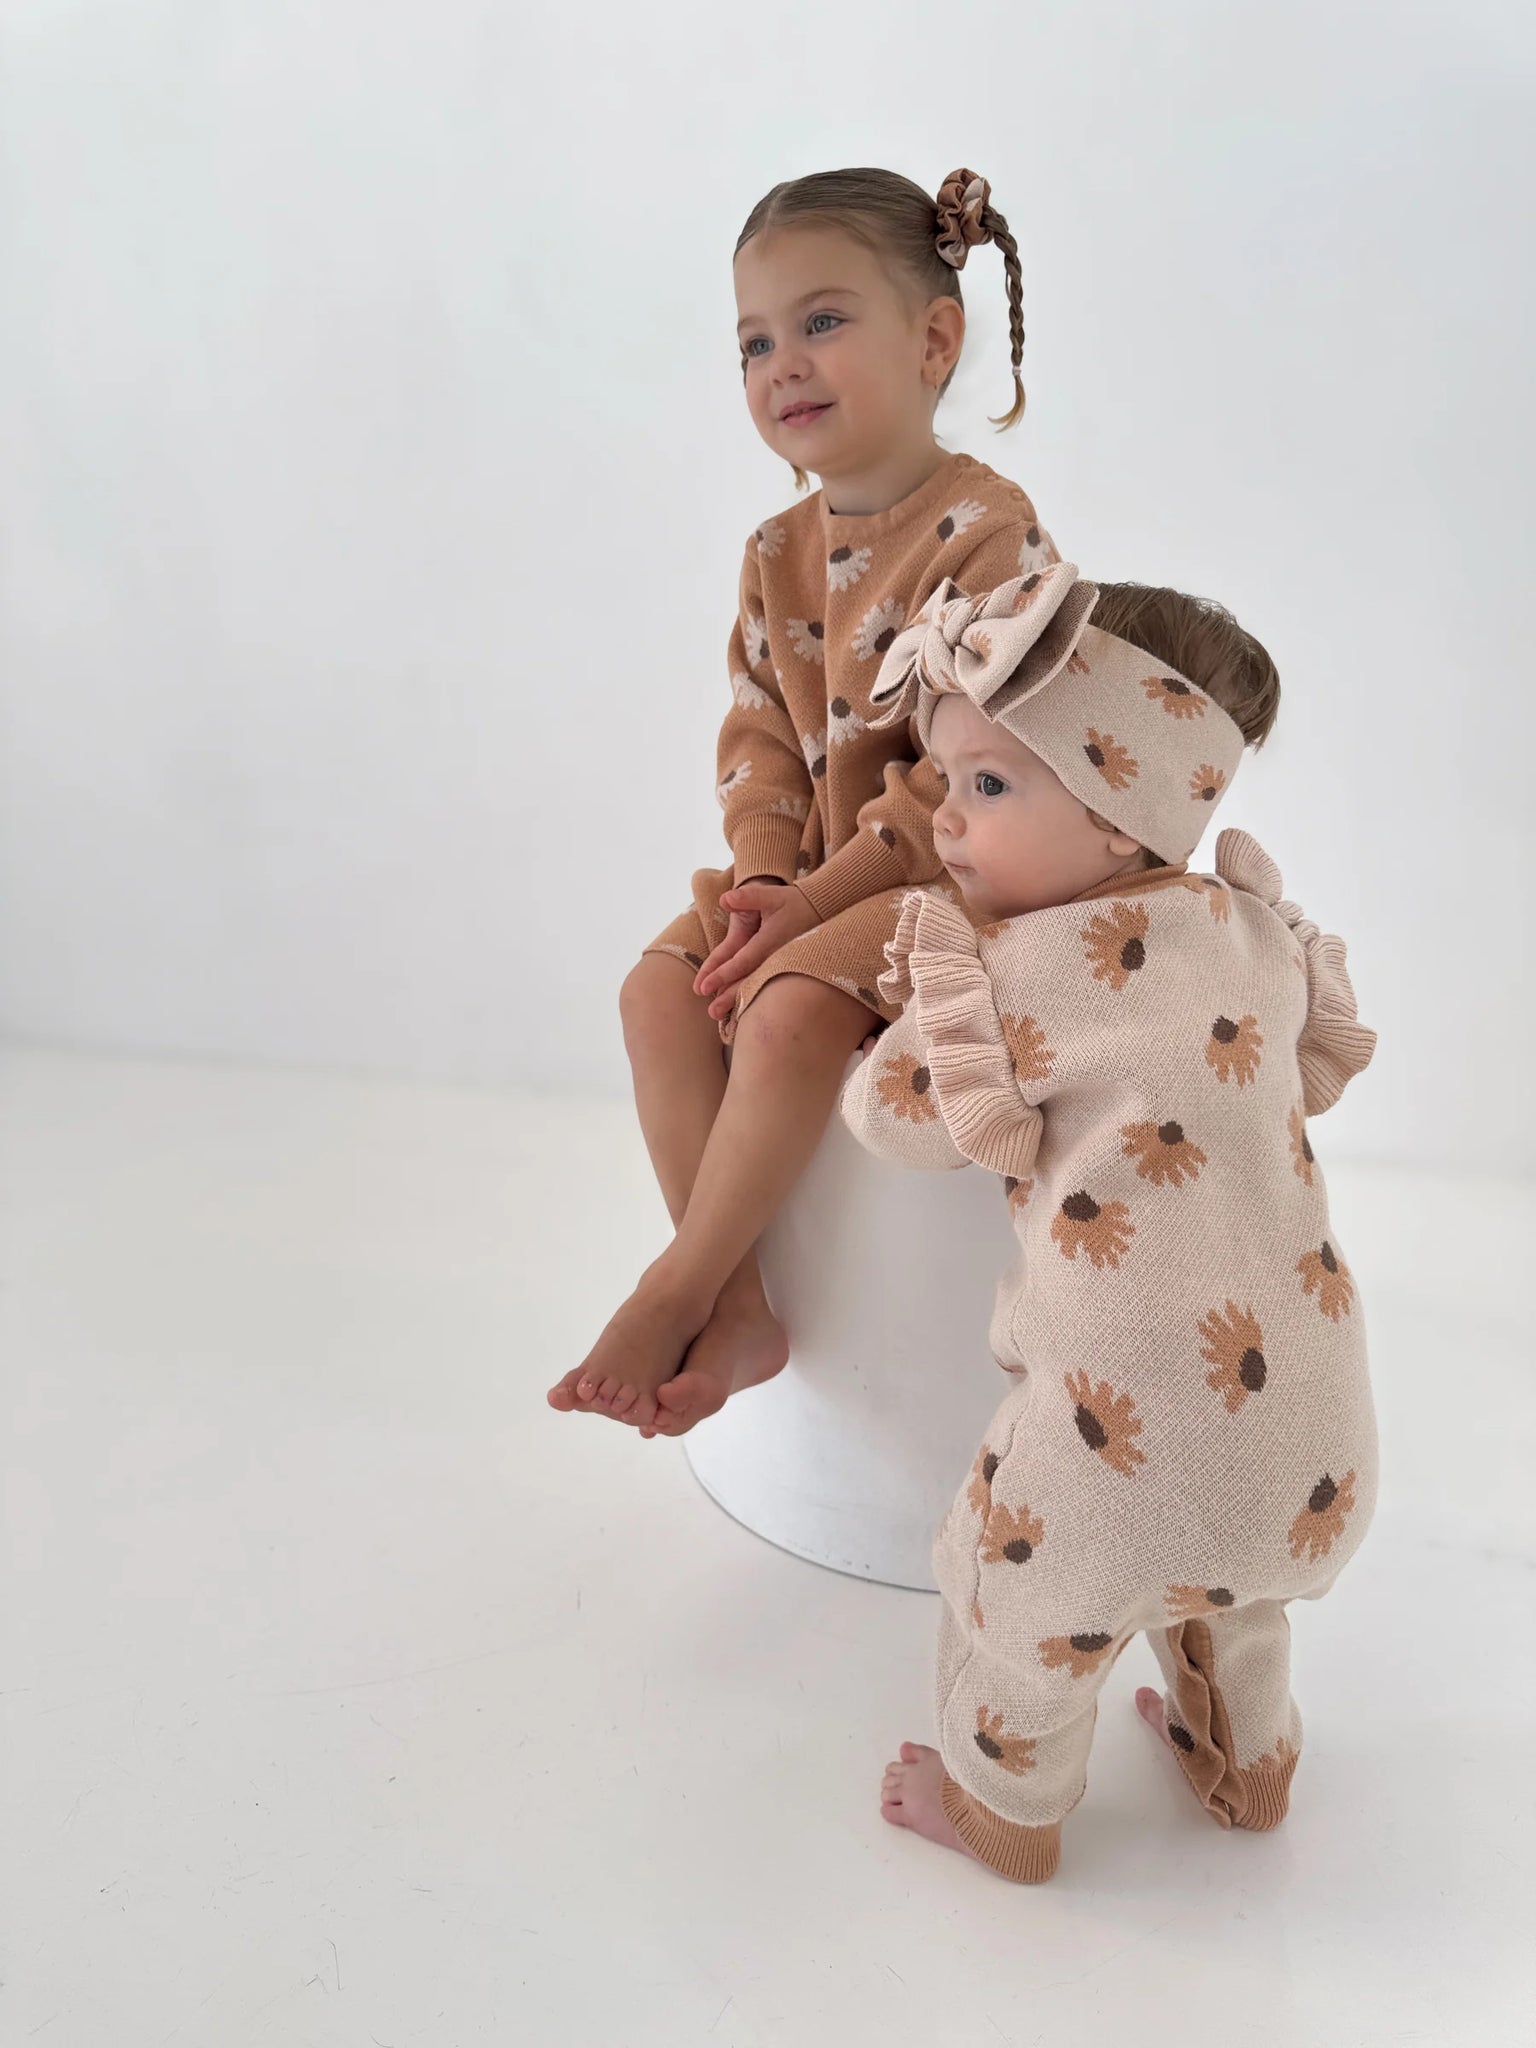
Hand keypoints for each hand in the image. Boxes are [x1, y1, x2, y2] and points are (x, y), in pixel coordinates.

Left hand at [693, 880, 819, 1020]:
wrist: (823, 911)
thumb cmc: (795, 902)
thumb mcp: (772, 896)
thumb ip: (748, 897)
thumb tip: (725, 899)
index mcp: (770, 941)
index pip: (742, 962)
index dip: (723, 974)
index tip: (703, 987)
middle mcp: (775, 957)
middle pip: (748, 980)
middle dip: (729, 997)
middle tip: (711, 1012)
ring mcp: (780, 965)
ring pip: (755, 985)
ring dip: (736, 1000)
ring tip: (717, 1015)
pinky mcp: (782, 968)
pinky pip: (763, 982)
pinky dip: (748, 994)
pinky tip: (737, 1007)